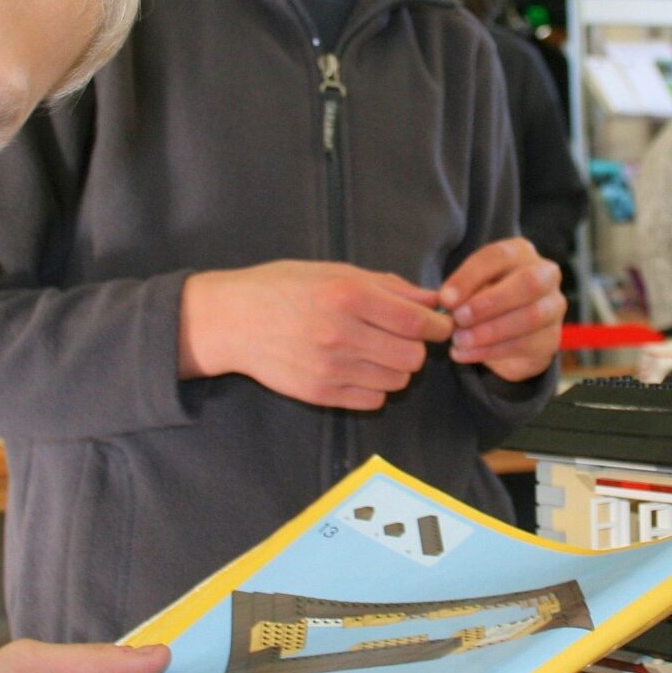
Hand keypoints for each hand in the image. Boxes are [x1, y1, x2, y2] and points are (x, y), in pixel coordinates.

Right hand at [182, 262, 453, 409]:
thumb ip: (389, 286)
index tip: (438, 324)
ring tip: (377, 352)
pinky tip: (360, 369)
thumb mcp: (336, 271)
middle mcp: (342, 333)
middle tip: (404, 338)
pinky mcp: (320, 393)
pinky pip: (373, 400)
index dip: (437, 325)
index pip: (417, 322)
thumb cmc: (286, 288)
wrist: (233, 320)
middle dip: (417, 347)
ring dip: (396, 368)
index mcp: (349, 295)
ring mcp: (330, 368)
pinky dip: (376, 388)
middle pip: (413, 357)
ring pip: (397, 381)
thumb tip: (433, 299)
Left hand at [439, 238, 561, 382]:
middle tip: (459, 318)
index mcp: (520, 253)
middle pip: (527, 283)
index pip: (498, 256)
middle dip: (489, 302)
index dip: (470, 276)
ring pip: (530, 316)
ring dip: (490, 331)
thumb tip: (445, 301)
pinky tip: (465, 354)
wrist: (506, 337)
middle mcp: (545, 274)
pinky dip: (490, 351)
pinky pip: (525, 345)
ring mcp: (554, 307)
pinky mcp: (551, 338)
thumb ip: (459, 293)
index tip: (445, 299)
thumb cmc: (484, 301)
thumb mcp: (469, 290)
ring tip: (459, 340)